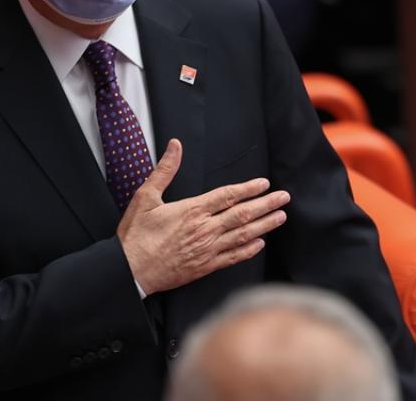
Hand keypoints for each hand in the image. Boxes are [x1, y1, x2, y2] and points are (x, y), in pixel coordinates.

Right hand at [116, 140, 290, 296]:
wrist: (131, 270)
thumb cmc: (136, 235)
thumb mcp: (145, 197)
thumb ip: (164, 170)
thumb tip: (175, 146)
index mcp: (192, 210)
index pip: (227, 196)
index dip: (248, 189)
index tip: (264, 184)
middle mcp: (204, 229)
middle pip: (242, 214)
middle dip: (266, 205)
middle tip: (284, 198)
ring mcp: (207, 250)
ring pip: (242, 235)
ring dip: (264, 225)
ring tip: (280, 217)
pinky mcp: (205, 267)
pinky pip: (233, 257)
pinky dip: (249, 250)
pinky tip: (260, 244)